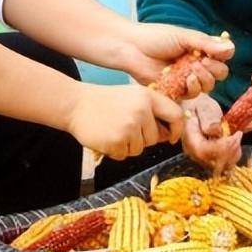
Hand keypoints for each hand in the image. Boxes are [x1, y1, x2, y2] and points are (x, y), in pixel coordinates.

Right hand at [66, 84, 184, 160]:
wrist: (75, 105)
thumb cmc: (104, 101)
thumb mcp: (132, 97)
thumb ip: (151, 111)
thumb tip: (167, 135)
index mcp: (148, 97)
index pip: (175, 115)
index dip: (176, 129)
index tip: (171, 137)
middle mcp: (142, 111)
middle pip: (154, 138)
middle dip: (142, 139)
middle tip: (124, 127)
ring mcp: (129, 127)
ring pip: (139, 149)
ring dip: (127, 145)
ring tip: (113, 130)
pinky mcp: (117, 141)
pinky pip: (124, 155)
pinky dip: (115, 151)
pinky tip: (105, 137)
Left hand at [120, 23, 232, 95]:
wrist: (132, 48)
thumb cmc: (156, 37)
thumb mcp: (184, 36)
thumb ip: (206, 44)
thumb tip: (231, 48)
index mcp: (201, 49)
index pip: (222, 58)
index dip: (222, 58)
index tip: (213, 53)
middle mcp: (197, 65)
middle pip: (218, 75)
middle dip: (214, 70)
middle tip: (201, 63)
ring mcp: (187, 79)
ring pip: (207, 87)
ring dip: (204, 80)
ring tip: (192, 70)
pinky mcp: (176, 91)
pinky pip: (192, 95)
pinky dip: (192, 88)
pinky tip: (186, 79)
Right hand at [180, 94, 242, 174]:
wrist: (195, 109)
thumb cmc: (199, 105)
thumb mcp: (203, 106)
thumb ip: (208, 117)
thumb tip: (215, 131)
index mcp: (189, 139)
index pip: (204, 151)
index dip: (222, 147)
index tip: (236, 135)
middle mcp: (193, 153)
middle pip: (213, 162)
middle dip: (230, 151)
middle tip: (238, 134)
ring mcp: (201, 158)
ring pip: (221, 166)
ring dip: (233, 154)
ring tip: (236, 137)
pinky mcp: (209, 159)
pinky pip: (224, 164)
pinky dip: (233, 156)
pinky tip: (235, 143)